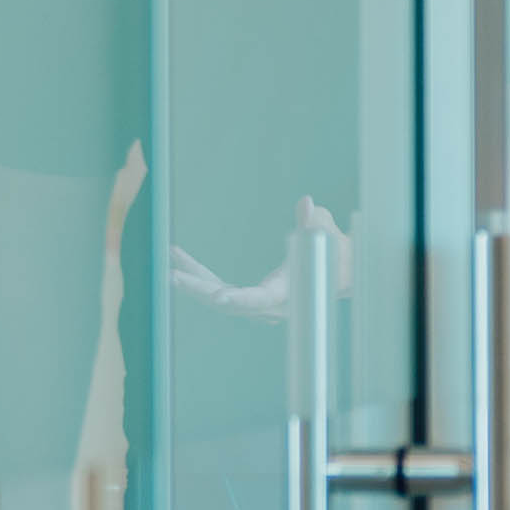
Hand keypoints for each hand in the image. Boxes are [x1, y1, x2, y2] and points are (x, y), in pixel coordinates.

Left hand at [164, 207, 318, 328]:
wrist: (338, 273)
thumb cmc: (333, 253)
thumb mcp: (325, 234)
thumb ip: (314, 222)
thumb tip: (307, 204)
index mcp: (286, 294)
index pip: (260, 299)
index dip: (240, 300)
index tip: (218, 298)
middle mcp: (268, 306)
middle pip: (227, 301)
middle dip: (198, 288)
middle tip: (172, 275)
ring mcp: (255, 304)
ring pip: (216, 295)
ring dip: (192, 277)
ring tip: (171, 254)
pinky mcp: (246, 297)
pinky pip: (217, 288)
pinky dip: (198, 273)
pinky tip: (179, 258)